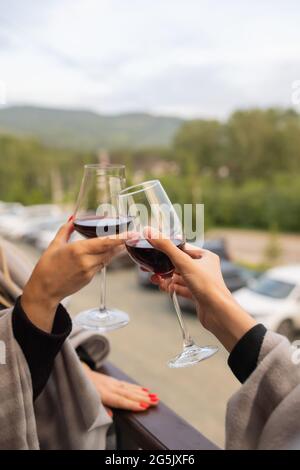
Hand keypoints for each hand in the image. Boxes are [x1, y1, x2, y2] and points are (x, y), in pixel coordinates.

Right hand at [21, 220, 124, 331]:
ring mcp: (89, 271)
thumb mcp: (54, 244)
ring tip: (123, 242)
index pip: (103, 243)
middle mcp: (85, 261)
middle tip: (131, 235)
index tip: (129, 233)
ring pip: (107, 258)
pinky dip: (104, 258)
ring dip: (115, 250)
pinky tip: (107, 253)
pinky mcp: (89, 278)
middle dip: (121, 243)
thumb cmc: (47, 266)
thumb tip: (72, 219)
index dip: (118, 238)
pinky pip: (101, 266)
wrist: (44, 289)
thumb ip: (65, 230)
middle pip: (109, 250)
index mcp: (77, 249)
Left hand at [81, 363, 158, 411]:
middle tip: (155, 402)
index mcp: (104, 394)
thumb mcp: (88, 402)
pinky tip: (146, 389)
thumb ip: (100, 409)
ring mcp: (113, 383)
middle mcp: (110, 388)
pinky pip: (127, 384)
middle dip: (143, 399)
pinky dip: (137, 387)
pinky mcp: (114, 381)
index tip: (144, 407)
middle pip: (129, 394)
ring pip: (130, 389)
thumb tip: (111, 417)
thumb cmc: (84, 391)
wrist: (80, 374)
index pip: (120, 400)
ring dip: (143, 393)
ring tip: (155, 397)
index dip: (132, 404)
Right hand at [146, 232, 255, 351]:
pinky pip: (180, 288)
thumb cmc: (207, 286)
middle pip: (178, 263)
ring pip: (178, 277)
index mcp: (205, 256)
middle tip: (149, 266)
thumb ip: (166, 247)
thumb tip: (150, 232)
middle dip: (163, 265)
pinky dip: (171, 288)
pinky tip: (163, 287)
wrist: (218, 313)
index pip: (183, 248)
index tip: (154, 248)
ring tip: (153, 278)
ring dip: (166, 277)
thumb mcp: (184, 263)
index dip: (168, 248)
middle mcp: (204, 268)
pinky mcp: (196, 294)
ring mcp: (200, 282)